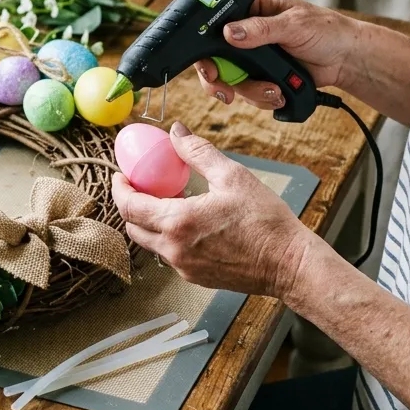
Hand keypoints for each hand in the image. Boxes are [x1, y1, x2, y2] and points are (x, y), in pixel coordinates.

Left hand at [111, 122, 316, 296]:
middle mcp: (174, 249)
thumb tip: (176, 132)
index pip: (128, 206)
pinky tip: (186, 221)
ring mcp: (183, 266)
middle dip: (130, 204)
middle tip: (141, 186)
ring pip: (149, 242)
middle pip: (132, 226)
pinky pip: (168, 255)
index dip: (119, 189)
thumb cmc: (265, 222)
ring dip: (149, 221)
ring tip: (166, 201)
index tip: (120, 176)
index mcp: (178, 222)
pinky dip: (167, 236)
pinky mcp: (194, 277)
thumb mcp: (231, 176)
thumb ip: (197, 152)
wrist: (290, 264)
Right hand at [194, 0, 358, 111]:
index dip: (203, 39)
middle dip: (217, 76)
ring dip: (248, 90)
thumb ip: (261, 29)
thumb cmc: (327, 31)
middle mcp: (244, 29)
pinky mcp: (258, 74)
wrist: (346, 60)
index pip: (214, 18)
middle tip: (224, 89)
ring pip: (227, 77)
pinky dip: (259, 97)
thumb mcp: (294, 25)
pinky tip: (277, 93)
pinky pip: (244, 91)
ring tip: (272, 90)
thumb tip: (229, 32)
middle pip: (212, 54)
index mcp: (250, 5)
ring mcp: (249, 54)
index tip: (208, 58)